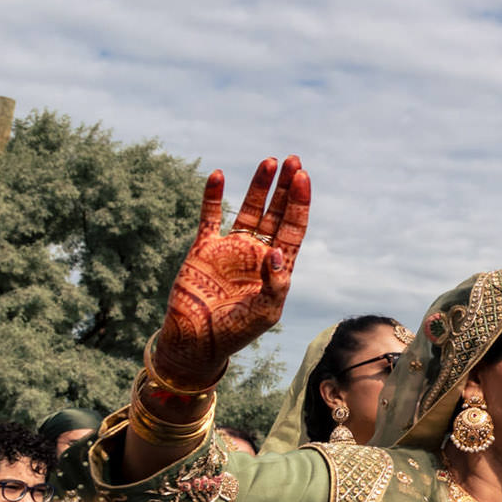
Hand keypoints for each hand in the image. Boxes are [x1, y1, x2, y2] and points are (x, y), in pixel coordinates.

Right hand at [150, 157, 311, 389]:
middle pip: (275, 212)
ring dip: (258, 186)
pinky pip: (209, 217)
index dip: (299, 203)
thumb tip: (276, 251)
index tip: (304, 178)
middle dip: (285, 187)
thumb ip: (276, 282)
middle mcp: (256, 251)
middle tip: (294, 161)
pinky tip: (219, 175)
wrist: (197, 340)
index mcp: (277, 265)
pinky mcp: (203, 248)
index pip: (293, 227)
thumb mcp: (266, 311)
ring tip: (270, 161)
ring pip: (248, 209)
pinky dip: (212, 196)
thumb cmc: (237, 330)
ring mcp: (230, 247)